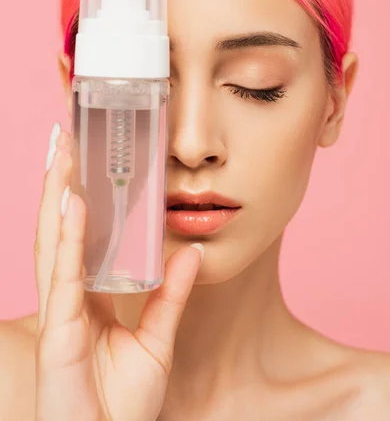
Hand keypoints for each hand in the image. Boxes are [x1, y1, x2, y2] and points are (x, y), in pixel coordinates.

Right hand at [34, 123, 202, 420]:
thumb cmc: (124, 404)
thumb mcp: (157, 340)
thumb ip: (172, 295)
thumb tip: (191, 252)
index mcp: (89, 295)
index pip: (83, 237)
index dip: (80, 199)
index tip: (87, 161)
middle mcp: (69, 296)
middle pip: (63, 228)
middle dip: (63, 182)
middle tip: (67, 138)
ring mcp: (60, 310)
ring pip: (55, 241)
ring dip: (58, 194)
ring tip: (63, 153)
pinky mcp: (59, 330)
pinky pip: (65, 274)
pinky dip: (68, 237)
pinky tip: (72, 203)